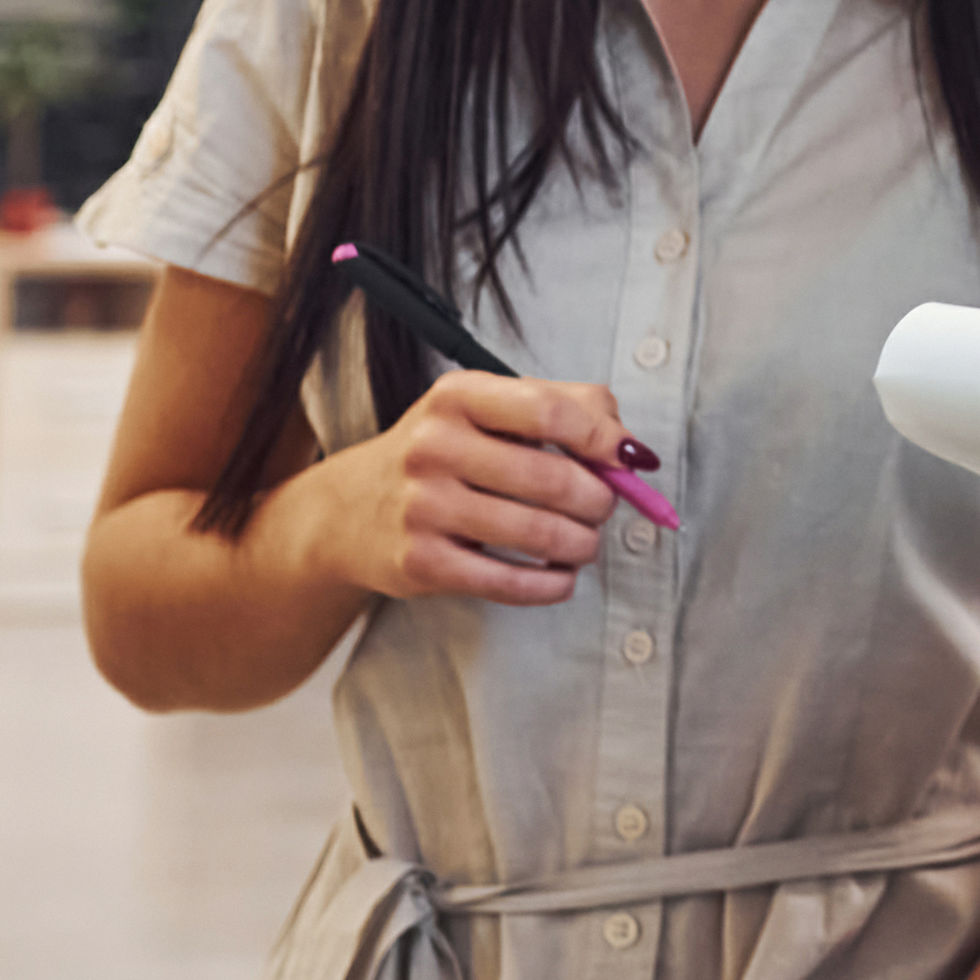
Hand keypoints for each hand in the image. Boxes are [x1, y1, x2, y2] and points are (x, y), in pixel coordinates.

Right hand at [316, 371, 628, 607]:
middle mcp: (435, 446)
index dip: (603, 438)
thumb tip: (631, 449)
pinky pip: (508, 582)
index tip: (626, 459)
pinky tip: (560, 575)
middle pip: (552, 478)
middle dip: (599, 500)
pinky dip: (552, 584)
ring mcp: (424, 507)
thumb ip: (566, 406)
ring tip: (585, 542)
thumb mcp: (488, 408)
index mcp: (459, 396)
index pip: (550, 412)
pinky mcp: (421, 563)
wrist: (348, 511)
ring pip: (538, 533)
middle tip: (604, 507)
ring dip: (582, 544)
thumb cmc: (442, 452)